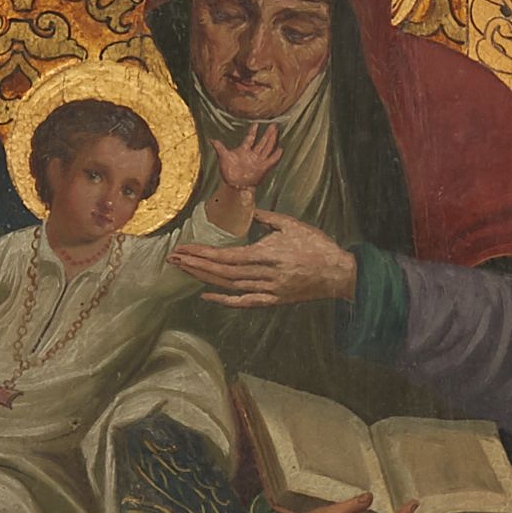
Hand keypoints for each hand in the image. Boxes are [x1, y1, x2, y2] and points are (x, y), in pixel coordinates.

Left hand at [171, 209, 356, 308]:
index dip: (202, 253)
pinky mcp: (274, 300)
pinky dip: (224, 300)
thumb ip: (265, 218)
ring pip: (229, 286)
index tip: (183, 249)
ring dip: (204, 279)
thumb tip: (245, 210)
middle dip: (195, 264)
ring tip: (184, 270)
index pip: (226, 255)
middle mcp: (264, 274)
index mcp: (267, 254)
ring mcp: (268, 289)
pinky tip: (206, 295)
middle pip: (222, 272)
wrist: (338, 272)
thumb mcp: (291, 224)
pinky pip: (245, 302)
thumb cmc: (317, 245)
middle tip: (173, 258)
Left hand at [210, 122, 281, 207]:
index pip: (250, 138)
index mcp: (244, 150)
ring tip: (277, 132)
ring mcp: (259, 161)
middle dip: (268, 133)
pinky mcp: (263, 168)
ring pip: (267, 148)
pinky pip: (271, 160)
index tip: (256, 123)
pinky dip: (276, 155)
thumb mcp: (223, 157)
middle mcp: (253, 154)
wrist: (234, 185)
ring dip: (272, 140)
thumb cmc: (228, 172)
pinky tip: (281, 149)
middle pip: (262, 141)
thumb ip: (219, 147)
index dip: (253, 131)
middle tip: (273, 125)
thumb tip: (211, 139)